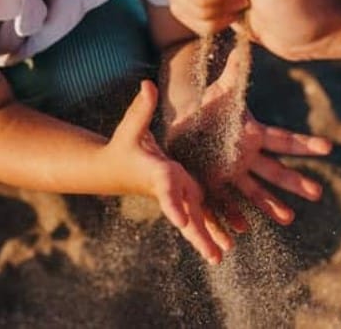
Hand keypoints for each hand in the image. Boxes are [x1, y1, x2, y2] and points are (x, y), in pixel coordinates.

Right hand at [105, 80, 232, 263]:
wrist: (114, 168)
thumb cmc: (123, 145)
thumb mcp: (131, 126)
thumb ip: (141, 108)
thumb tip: (146, 84)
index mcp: (157, 172)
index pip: (166, 189)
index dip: (174, 203)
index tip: (181, 221)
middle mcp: (169, 188)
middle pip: (185, 214)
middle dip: (198, 233)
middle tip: (213, 255)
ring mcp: (177, 194)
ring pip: (194, 219)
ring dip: (207, 237)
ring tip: (221, 256)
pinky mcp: (183, 195)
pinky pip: (199, 215)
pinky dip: (210, 230)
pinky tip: (226, 245)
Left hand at [164, 46, 332, 230]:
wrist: (184, 127)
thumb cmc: (207, 108)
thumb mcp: (220, 91)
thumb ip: (234, 73)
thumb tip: (243, 44)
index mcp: (254, 135)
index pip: (283, 140)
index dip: (305, 144)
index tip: (328, 148)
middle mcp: (248, 158)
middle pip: (275, 171)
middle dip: (295, 182)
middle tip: (318, 192)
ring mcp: (233, 174)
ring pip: (255, 192)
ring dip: (271, 205)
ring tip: (288, 218)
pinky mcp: (214, 185)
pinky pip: (227, 203)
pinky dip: (234, 216)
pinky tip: (242, 230)